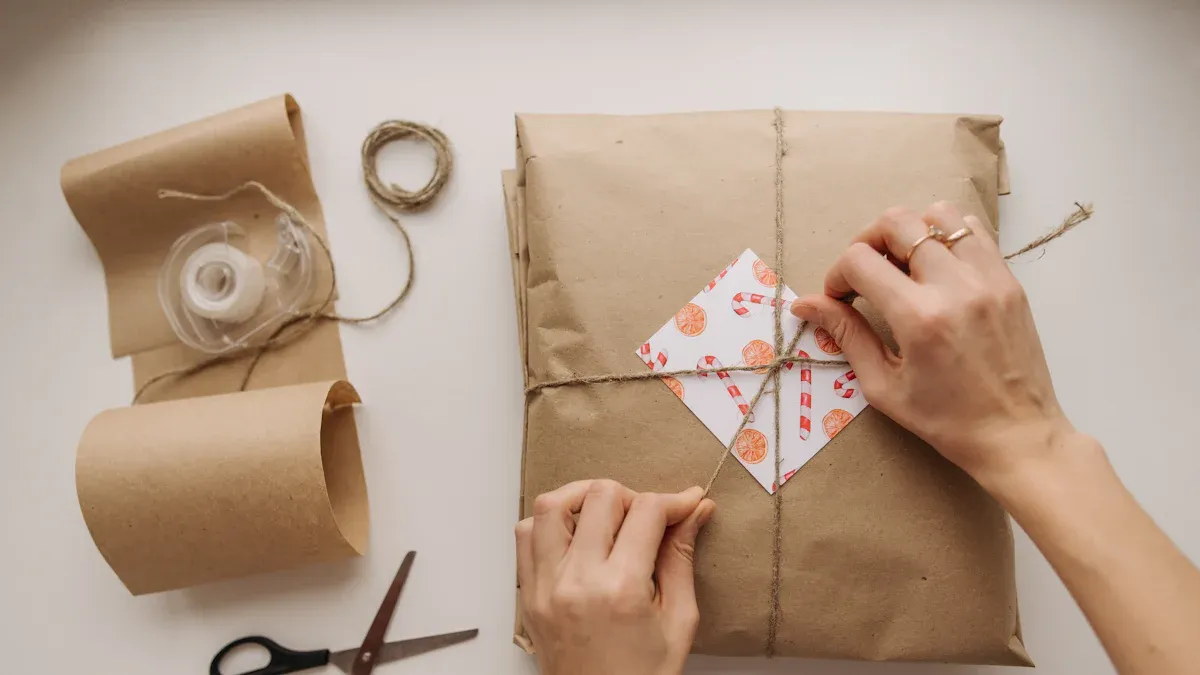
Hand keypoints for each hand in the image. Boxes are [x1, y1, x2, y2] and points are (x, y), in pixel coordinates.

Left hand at [515, 480, 714, 674]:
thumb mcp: (679, 620)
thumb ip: (682, 558)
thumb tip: (695, 511)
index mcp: (620, 589)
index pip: (647, 512)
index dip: (674, 500)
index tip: (687, 503)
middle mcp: (577, 581)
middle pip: (600, 496)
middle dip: (633, 497)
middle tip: (648, 518)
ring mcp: (545, 586)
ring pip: (552, 505)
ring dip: (584, 497)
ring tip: (608, 514)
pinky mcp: (529, 593)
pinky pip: (525, 535)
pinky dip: (549, 521)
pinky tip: (575, 534)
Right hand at [790, 202, 1073, 484]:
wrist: (1017, 435)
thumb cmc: (946, 421)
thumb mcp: (883, 386)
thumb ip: (846, 335)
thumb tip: (806, 304)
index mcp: (919, 318)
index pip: (860, 260)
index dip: (838, 275)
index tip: (840, 299)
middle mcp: (955, 288)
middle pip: (897, 222)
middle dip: (868, 241)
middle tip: (865, 273)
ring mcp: (988, 279)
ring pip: (939, 214)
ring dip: (910, 231)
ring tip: (903, 264)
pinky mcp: (1009, 280)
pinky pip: (974, 231)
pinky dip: (947, 236)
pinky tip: (937, 267)